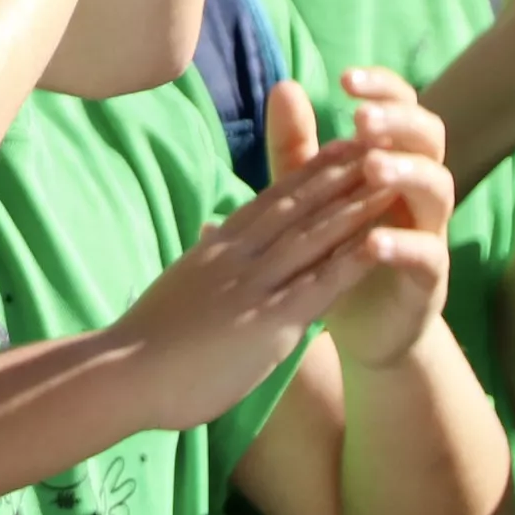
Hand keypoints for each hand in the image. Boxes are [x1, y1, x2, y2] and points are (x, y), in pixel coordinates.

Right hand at [109, 82, 445, 426]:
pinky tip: (380, 242)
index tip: (338, 145)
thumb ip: (203, 257)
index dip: (309, 171)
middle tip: (378, 141)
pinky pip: (317, 286)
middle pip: (298, 205)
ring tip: (391, 176)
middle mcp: (238, 256)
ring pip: (313, 236)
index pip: (271, 199)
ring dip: (355, 205)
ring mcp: (253, 286)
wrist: (123, 373)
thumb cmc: (145, 341)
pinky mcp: (267, 321)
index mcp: (218, 248)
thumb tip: (209, 234)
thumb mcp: (180, 283)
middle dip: (341, 172)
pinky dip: (350, 261)